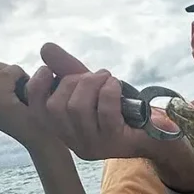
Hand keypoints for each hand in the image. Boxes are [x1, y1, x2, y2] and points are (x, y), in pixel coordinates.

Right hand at [28, 42, 177, 161]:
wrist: (158, 132)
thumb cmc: (121, 109)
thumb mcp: (92, 87)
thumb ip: (67, 69)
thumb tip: (45, 48)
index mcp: (64, 132)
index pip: (36, 111)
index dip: (36, 87)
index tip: (48, 71)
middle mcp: (75, 143)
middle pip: (56, 106)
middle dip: (73, 82)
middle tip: (95, 77)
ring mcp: (95, 146)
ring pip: (77, 108)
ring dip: (92, 84)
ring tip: (107, 78)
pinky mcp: (116, 143)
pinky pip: (105, 111)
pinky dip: (109, 91)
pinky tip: (116, 85)